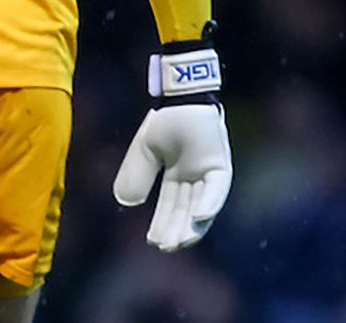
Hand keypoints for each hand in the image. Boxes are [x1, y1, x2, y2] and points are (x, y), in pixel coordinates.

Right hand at [113, 43, 231, 250]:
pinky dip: (209, 203)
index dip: (162, 222)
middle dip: (176, 229)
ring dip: (192, 224)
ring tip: (181, 242)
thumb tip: (125, 203)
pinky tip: (199, 217)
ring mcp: (210, 173)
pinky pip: (217, 189)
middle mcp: (196, 178)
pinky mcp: (220, 166)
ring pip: (202, 205)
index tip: (153, 240)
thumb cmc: (166, 120)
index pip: (170, 204)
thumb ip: (136, 175)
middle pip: (186, 209)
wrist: (181, 97)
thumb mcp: (144, 150)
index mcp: (177, 174)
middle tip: (166, 248)